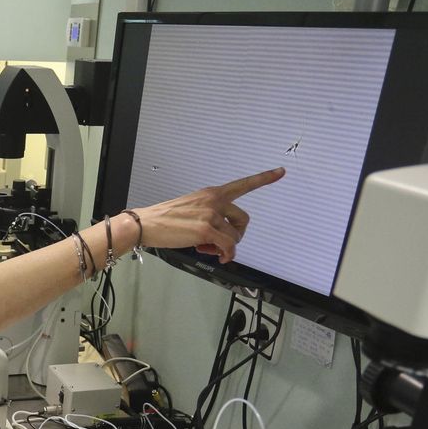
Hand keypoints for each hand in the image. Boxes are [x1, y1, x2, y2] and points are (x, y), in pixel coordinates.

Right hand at [128, 168, 283, 262]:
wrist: (147, 224)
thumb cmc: (166, 219)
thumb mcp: (191, 209)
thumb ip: (210, 216)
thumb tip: (221, 238)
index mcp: (211, 193)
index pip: (242, 184)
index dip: (264, 178)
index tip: (280, 171)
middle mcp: (214, 200)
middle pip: (243, 219)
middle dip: (237, 235)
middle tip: (221, 244)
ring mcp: (211, 214)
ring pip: (235, 236)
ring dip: (226, 248)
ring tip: (208, 249)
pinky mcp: (206, 229)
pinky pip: (228, 246)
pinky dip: (226, 255)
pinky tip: (217, 256)